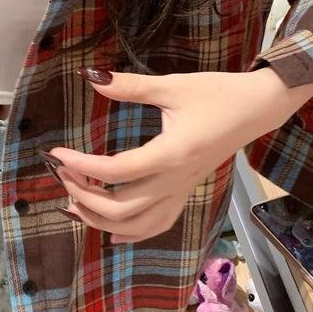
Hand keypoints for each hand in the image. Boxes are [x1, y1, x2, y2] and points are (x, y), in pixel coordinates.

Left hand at [45, 67, 312, 244]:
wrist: (257, 108)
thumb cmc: (217, 93)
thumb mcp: (172, 85)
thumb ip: (130, 86)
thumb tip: (92, 77)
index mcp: (170, 154)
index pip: (116, 171)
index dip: (81, 166)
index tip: (55, 155)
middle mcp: (175, 180)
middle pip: (122, 208)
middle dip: (85, 197)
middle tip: (61, 176)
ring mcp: (183, 190)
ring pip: (138, 226)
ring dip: (103, 221)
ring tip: (75, 204)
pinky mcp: (187, 191)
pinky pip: (159, 224)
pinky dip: (133, 233)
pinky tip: (113, 231)